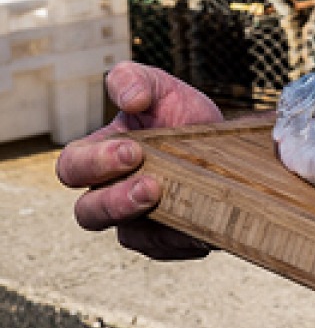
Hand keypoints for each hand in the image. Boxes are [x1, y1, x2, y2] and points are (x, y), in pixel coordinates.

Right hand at [55, 61, 222, 259]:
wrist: (229, 144)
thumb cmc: (183, 117)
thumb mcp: (162, 88)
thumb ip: (136, 79)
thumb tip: (131, 99)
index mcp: (99, 157)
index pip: (72, 168)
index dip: (94, 164)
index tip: (132, 151)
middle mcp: (110, 194)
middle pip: (88, 213)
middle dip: (114, 201)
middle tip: (149, 183)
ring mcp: (138, 221)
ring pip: (127, 237)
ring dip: (147, 223)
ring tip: (169, 198)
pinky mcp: (168, 238)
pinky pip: (167, 247)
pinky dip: (182, 237)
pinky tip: (198, 224)